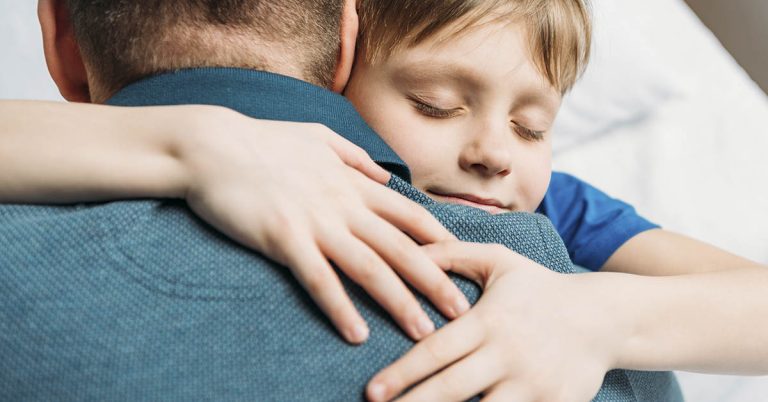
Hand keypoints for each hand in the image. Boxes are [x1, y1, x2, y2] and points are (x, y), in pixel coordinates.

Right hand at [178, 108, 469, 343]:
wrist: (212, 144)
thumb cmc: (264, 142)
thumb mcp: (319, 138)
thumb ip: (355, 157)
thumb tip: (384, 175)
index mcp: (353, 182)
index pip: (410, 216)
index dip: (441, 242)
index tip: (463, 265)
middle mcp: (343, 203)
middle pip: (401, 248)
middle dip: (435, 282)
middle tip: (459, 312)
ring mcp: (315, 221)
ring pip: (369, 267)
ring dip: (398, 302)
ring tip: (421, 333)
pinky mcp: (283, 237)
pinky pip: (318, 279)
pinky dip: (339, 308)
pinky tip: (356, 334)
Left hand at [367, 241, 627, 401]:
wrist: (604, 318)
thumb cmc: (541, 288)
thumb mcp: (500, 261)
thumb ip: (454, 254)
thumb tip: (412, 250)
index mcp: (489, 321)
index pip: (436, 351)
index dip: (402, 373)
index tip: (372, 391)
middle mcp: (508, 354)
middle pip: (451, 389)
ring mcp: (532, 385)